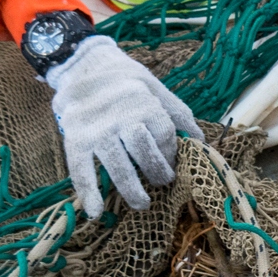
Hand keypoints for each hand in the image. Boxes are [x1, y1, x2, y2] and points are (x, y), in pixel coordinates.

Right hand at [45, 35, 202, 219]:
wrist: (82, 64)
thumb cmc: (127, 82)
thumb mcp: (157, 89)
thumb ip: (178, 115)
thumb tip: (202, 142)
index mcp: (145, 105)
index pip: (165, 138)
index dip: (171, 154)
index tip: (173, 164)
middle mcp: (121, 118)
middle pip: (145, 153)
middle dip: (157, 172)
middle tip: (162, 182)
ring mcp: (97, 131)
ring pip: (118, 166)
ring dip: (131, 189)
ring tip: (142, 203)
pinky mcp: (75, 138)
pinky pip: (81, 168)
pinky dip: (87, 191)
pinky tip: (95, 212)